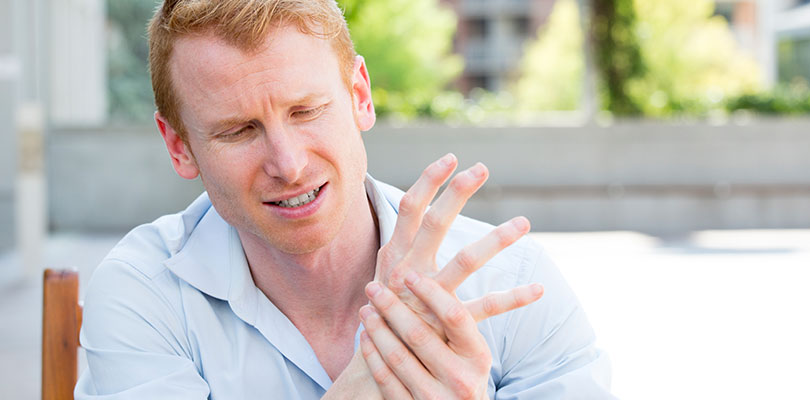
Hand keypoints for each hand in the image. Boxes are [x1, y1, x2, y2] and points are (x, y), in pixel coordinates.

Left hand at [359, 270, 543, 398]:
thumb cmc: (465, 375)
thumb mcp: (472, 352)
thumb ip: (458, 323)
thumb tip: (431, 271)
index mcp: (478, 357)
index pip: (454, 317)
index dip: (431, 293)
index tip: (408, 273)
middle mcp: (461, 379)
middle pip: (419, 335)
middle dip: (392, 307)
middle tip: (373, 287)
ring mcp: (436, 399)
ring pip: (398, 358)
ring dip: (377, 330)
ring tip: (365, 310)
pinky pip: (387, 381)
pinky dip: (373, 357)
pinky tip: (365, 339)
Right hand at [374, 153, 532, 332]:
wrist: (377, 362)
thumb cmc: (384, 311)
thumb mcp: (385, 272)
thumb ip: (403, 244)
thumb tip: (416, 207)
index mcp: (395, 255)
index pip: (409, 209)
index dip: (428, 181)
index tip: (451, 158)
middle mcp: (409, 271)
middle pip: (433, 223)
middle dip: (457, 193)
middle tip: (482, 168)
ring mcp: (429, 298)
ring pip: (465, 261)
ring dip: (496, 239)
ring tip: (524, 222)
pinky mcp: (446, 325)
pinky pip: (484, 308)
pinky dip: (514, 298)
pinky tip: (539, 289)